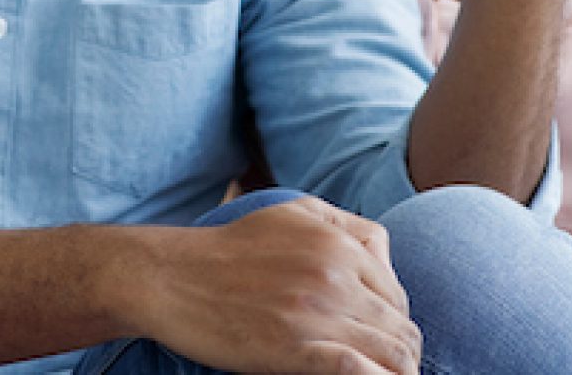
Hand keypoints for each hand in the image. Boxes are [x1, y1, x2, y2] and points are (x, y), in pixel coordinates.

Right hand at [134, 196, 419, 374]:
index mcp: (337, 243)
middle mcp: (335, 275)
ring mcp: (317, 314)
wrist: (171, 276)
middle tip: (382, 367)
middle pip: (400, 327)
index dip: (394, 321)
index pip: (397, 294)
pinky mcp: (296, 350)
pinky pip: (360, 373)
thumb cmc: (230, 247)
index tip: (378, 337)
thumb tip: (384, 253)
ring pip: (392, 354)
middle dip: (399, 351)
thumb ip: (343, 223)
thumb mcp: (291, 212)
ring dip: (395, 372)